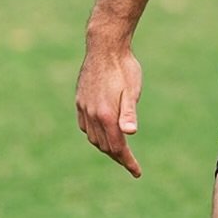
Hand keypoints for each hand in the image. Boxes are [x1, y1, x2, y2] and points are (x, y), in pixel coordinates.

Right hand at [75, 46, 143, 177]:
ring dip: (105, 146)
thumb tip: (131, 133)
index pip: (117, 147)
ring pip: (93, 137)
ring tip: (118, 150)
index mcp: (106, 114)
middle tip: (130, 163)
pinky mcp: (80, 100)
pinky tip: (101, 132)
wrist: (104, 44)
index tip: (137, 172)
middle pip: (104, 146)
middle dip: (118, 156)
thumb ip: (129, 112)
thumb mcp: (132, 89)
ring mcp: (83, 107)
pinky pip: (85, 125)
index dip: (127, 161)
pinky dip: (94, 134)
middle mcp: (92, 114)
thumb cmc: (123, 66)